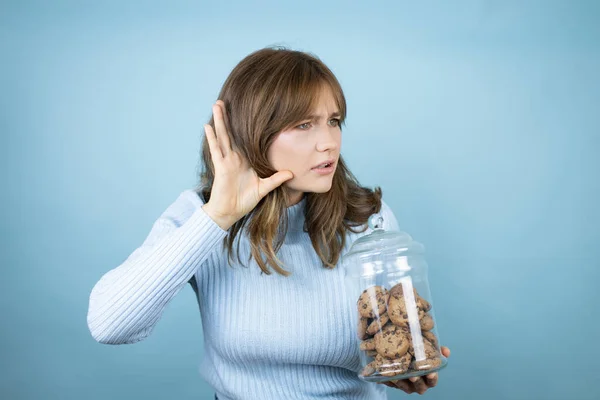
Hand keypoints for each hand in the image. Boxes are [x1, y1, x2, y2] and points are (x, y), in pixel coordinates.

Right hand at [202, 100, 293, 229]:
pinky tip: (208, 126)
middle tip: (226, 100)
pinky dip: (212, 138)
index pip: (245, 139)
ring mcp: (226, 161)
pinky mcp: (221, 167)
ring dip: (220, 121)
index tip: (247, 110)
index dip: (244, 126)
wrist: (230, 212)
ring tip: (217, 105)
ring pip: (223, 136)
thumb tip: (291, 173)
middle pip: (231, 133)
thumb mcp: (264, 188)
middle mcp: (235, 158)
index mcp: (245, 161)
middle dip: (229, 117)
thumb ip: (276, 180)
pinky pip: (216, 150)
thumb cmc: (244, 201)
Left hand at [378, 346, 450, 394]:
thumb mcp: (425, 348)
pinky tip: (391, 375)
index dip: (433, 378)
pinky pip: (393, 384)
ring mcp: (406, 384)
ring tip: (402, 375)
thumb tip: (447, 351)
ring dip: (403, 382)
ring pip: (407, 387)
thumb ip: (436, 349)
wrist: (395, 353)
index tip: (430, 373)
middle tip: (414, 376)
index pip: (432, 380)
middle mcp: (418, 383)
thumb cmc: (415, 353)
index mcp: (427, 376)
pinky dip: (393, 380)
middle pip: (421, 387)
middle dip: (418, 382)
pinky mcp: (394, 382)